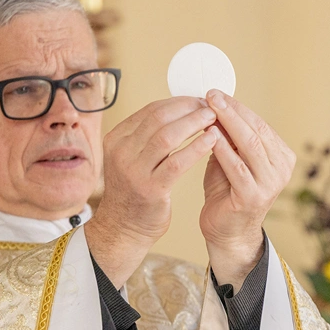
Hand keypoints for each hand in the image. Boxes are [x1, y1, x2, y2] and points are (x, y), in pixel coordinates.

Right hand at [86, 97, 217, 287]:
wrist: (123, 228)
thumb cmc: (134, 191)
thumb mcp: (132, 157)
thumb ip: (148, 136)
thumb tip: (181, 110)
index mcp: (116, 139)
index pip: (150, 110)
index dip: (179, 102)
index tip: (199, 101)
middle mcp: (121, 152)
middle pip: (158, 118)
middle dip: (188, 109)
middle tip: (210, 106)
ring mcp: (134, 171)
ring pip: (166, 136)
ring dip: (193, 124)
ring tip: (213, 119)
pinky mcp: (150, 189)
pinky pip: (176, 162)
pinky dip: (196, 148)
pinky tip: (212, 141)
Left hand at [200, 90, 295, 288]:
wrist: (227, 232)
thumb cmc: (227, 192)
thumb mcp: (230, 159)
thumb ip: (227, 137)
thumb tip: (213, 105)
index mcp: (281, 156)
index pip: (259, 124)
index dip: (237, 107)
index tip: (216, 92)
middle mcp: (281, 168)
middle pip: (255, 130)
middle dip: (231, 110)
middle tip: (211, 94)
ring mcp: (270, 183)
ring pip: (248, 144)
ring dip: (226, 123)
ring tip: (207, 108)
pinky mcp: (253, 196)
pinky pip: (236, 166)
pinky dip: (222, 148)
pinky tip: (208, 135)